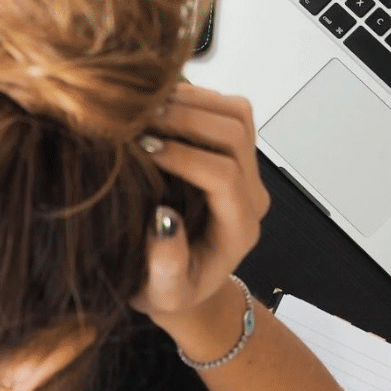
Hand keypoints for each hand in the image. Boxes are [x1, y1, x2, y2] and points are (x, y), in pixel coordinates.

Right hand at [130, 83, 270, 325]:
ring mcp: (246, 168)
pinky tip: (155, 106)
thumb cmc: (170, 289)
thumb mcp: (162, 293)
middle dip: (186, 120)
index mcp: (238, 228)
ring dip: (191, 102)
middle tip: (139, 120)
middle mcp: (251, 194)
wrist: (184, 280)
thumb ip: (166, 266)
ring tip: (145, 108)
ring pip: (236, 113)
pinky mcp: (233, 150)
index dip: (184, 157)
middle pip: (235, 134)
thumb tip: (163, 219)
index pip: (224, 176)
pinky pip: (225, 108)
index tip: (143, 150)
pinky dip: (192, 97)